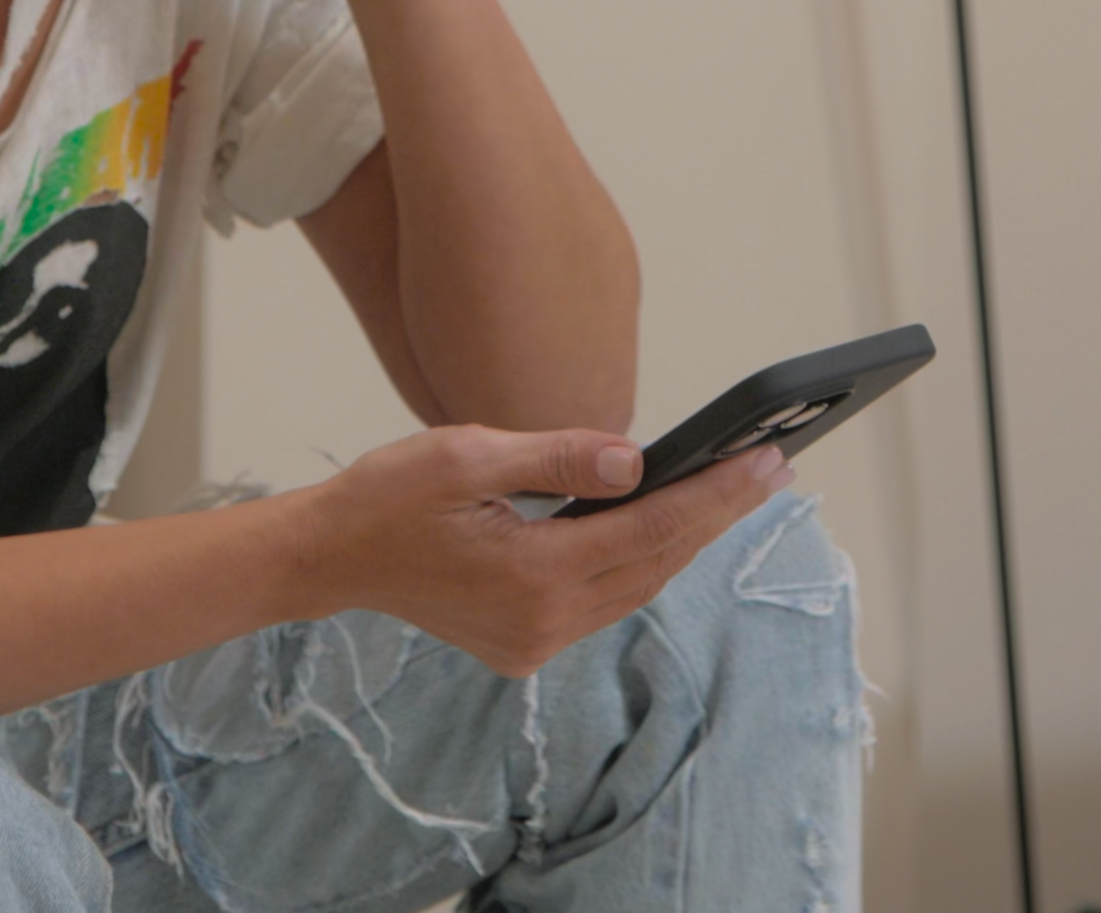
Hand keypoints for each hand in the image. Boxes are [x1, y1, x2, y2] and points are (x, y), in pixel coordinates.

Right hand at [289, 424, 788, 675]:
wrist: (328, 557)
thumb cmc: (388, 495)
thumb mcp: (466, 454)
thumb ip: (558, 457)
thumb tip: (639, 460)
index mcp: (533, 575)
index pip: (653, 529)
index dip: (717, 494)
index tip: (768, 461)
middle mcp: (543, 622)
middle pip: (657, 564)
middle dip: (717, 516)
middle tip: (772, 469)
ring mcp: (534, 642)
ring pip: (635, 587)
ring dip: (683, 541)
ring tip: (731, 492)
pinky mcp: (522, 645)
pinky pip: (604, 601)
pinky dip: (639, 562)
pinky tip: (661, 525)